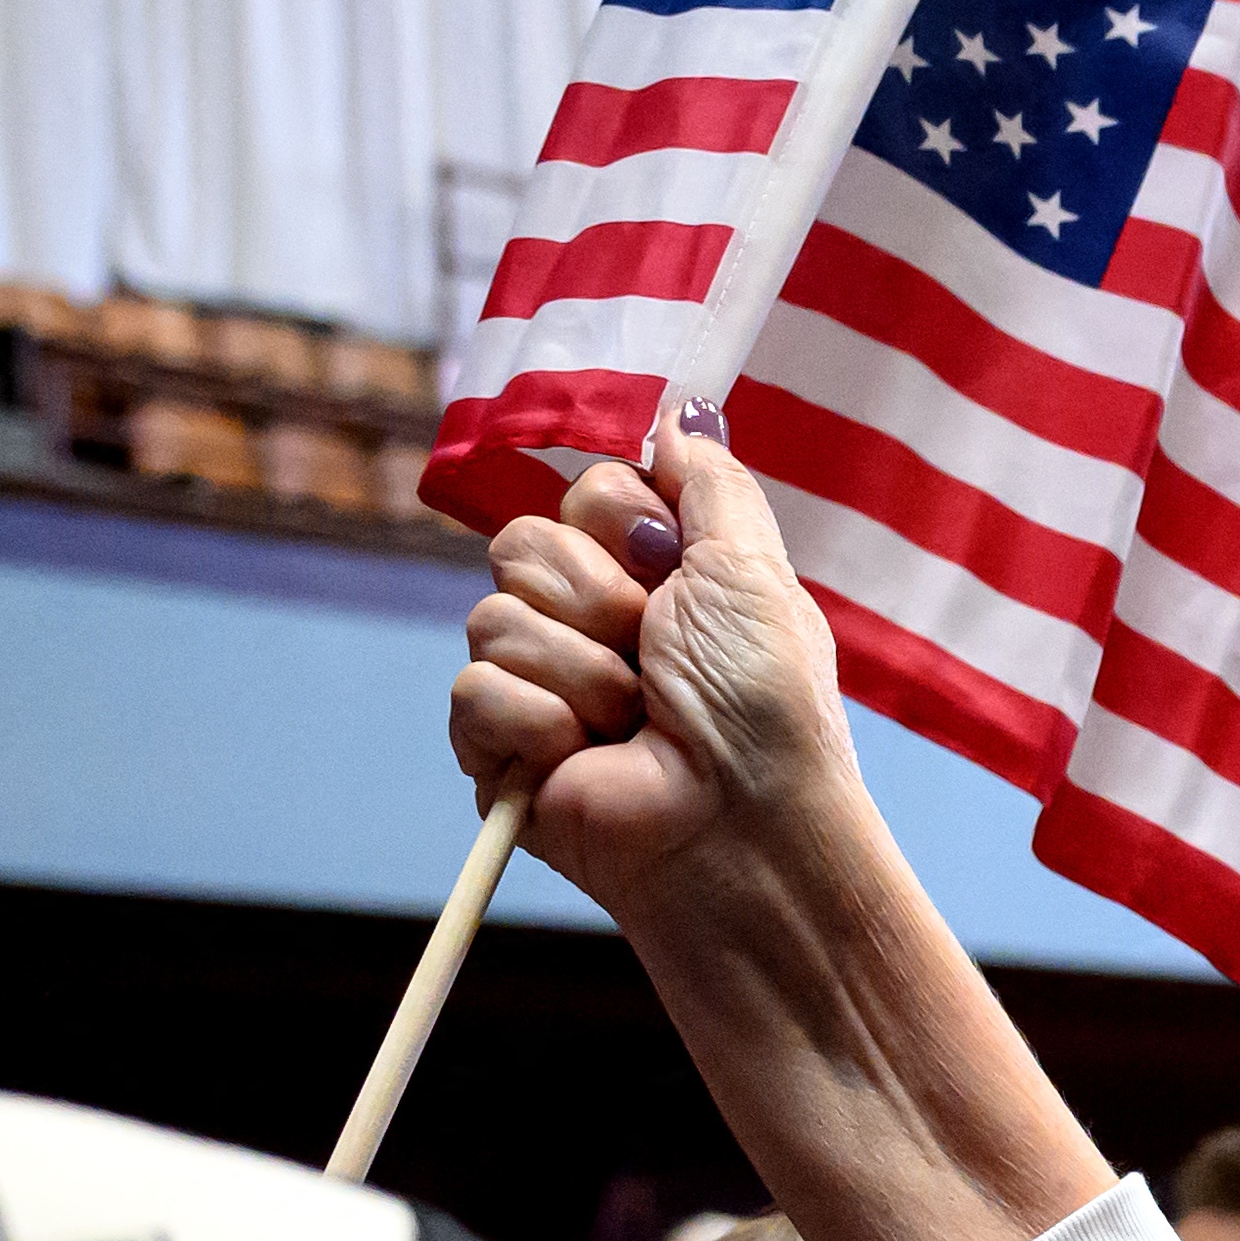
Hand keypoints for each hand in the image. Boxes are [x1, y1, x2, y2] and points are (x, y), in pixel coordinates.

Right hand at [451, 422, 857, 935]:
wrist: (746, 826)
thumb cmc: (767, 705)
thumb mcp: (753, 568)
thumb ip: (709, 482)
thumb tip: (681, 414)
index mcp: (654, 578)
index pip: (585, 493)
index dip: (623, 525)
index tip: (671, 571)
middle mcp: (592, 625)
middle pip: (522, 542)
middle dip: (596, 597)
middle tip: (653, 654)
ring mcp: (541, 688)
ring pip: (492, 617)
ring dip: (580, 669)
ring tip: (635, 720)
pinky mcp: (500, 753)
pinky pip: (473, 692)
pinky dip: (537, 723)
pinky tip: (585, 758)